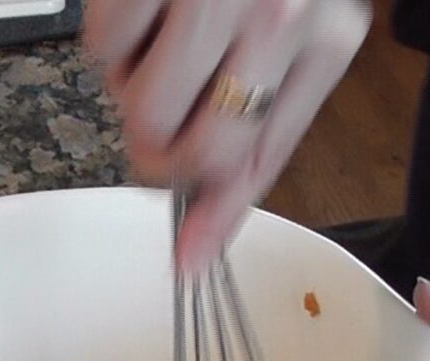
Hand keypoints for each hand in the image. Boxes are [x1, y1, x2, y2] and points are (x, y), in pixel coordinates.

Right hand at [84, 0, 370, 270]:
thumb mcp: (300, 33)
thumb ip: (258, 134)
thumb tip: (195, 247)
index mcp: (327, 41)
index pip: (263, 162)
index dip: (216, 220)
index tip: (186, 265)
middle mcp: (279, 15)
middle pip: (193, 153)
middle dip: (164, 152)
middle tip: (162, 119)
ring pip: (141, 110)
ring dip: (135, 94)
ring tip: (160, 45)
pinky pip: (102, 51)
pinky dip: (112, 41)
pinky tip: (146, 7)